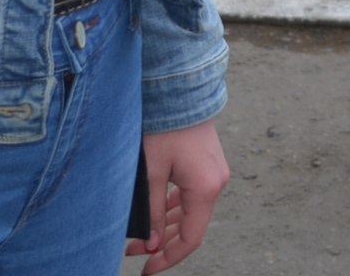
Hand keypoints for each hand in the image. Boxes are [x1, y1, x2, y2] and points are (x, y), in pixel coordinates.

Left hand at [124, 121, 228, 271]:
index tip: (147, 270)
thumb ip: (151, 211)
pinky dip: (174, 209)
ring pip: (191, 212)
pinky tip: (156, 215)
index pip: (191, 238)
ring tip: (139, 237)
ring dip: (166, 227)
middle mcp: (216, 183)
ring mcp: (215, 174)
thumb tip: (150, 243)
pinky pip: (193, 196)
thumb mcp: (152, 173)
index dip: (169, 258)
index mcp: (205, 188)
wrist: (181, 91)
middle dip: (162, 243)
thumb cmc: (165, 128)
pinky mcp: (209, 165)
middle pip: (191, 227)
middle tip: (133, 253)